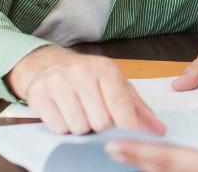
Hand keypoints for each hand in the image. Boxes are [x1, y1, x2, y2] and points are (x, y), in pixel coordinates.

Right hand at [5, 45, 164, 134]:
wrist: (47, 64)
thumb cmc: (87, 77)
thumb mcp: (116, 84)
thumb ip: (138, 108)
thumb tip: (158, 130)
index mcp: (105, 69)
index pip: (120, 105)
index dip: (127, 125)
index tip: (129, 134)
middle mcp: (81, 73)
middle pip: (101, 121)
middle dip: (102, 126)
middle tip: (97, 117)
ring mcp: (58, 83)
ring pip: (79, 127)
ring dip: (82, 127)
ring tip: (81, 113)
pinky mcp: (39, 95)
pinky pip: (58, 128)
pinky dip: (63, 127)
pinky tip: (64, 113)